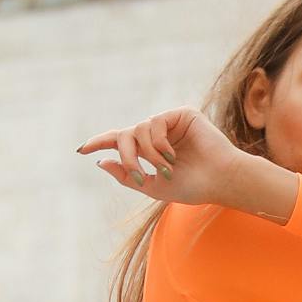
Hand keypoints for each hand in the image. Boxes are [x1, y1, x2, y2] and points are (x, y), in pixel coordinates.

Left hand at [76, 107, 270, 211]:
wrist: (220, 181)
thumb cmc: (193, 186)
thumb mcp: (153, 187)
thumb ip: (127, 176)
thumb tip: (101, 162)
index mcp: (151, 150)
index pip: (120, 141)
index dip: (100, 143)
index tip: (81, 150)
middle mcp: (158, 134)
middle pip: (126, 135)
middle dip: (126, 156)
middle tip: (139, 175)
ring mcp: (170, 123)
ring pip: (138, 130)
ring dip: (146, 153)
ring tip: (165, 168)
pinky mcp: (181, 114)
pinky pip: (154, 123)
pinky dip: (158, 143)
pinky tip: (172, 156)